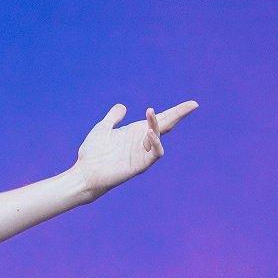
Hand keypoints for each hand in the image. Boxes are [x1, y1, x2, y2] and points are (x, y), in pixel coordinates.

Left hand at [74, 100, 197, 195]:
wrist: (84, 173)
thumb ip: (113, 117)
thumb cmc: (92, 154)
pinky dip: (155, 143)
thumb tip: (122, 106)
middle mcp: (142, 141)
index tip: (192, 104)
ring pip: (159, 136)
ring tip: (149, 113)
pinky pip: (155, 154)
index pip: (160, 119)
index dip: (176, 111)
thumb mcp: (102, 129)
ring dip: (157, 124)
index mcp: (136, 131)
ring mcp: (142, 153)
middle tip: (193, 105)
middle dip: (179, 114)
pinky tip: (149, 134)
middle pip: (166, 125)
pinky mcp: (140, 165)